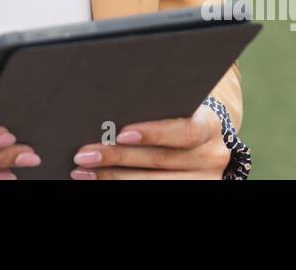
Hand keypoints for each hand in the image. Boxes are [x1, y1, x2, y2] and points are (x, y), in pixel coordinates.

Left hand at [69, 103, 227, 178]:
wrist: (205, 142)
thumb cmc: (181, 115)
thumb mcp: (179, 106)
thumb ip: (158, 105)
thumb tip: (112, 102)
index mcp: (210, 127)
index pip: (184, 131)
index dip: (153, 133)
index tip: (121, 134)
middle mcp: (211, 156)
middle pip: (161, 160)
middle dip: (118, 157)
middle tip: (85, 154)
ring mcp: (204, 179)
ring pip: (155, 182)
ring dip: (113, 177)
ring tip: (83, 172)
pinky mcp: (193, 191)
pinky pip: (155, 192)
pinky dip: (121, 186)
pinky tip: (99, 181)